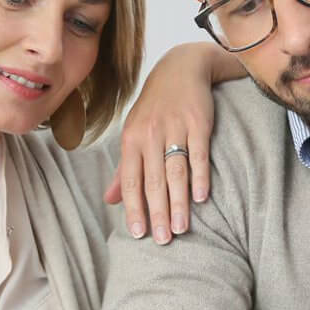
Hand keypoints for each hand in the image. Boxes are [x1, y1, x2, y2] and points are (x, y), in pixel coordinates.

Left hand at [105, 42, 234, 243]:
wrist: (181, 68)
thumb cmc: (155, 107)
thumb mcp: (134, 132)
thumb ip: (124, 168)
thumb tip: (109, 200)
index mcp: (131, 139)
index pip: (130, 179)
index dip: (133, 208)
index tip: (139, 233)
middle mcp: (150, 134)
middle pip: (152, 180)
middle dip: (157, 212)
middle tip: (162, 240)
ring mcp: (175, 128)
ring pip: (175, 171)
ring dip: (178, 202)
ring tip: (181, 228)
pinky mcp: (198, 123)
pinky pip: (198, 154)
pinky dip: (200, 176)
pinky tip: (201, 198)